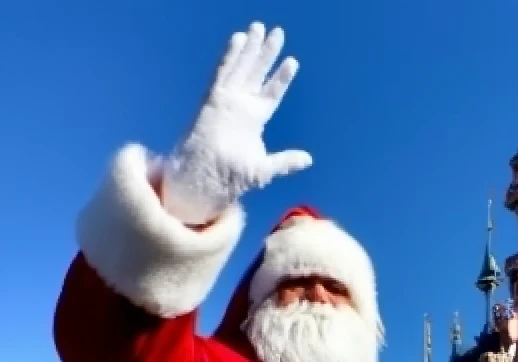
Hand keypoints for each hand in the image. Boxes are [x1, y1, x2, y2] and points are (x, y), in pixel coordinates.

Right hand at [162, 23, 311, 224]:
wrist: (209, 177)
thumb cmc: (233, 176)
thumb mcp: (266, 169)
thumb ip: (286, 161)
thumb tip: (308, 159)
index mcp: (255, 119)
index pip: (271, 92)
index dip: (281, 77)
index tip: (292, 62)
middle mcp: (242, 105)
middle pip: (257, 72)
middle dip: (267, 53)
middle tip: (278, 33)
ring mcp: (228, 100)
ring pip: (241, 67)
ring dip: (250, 48)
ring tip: (259, 28)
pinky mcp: (215, 98)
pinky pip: (223, 73)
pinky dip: (231, 56)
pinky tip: (239, 39)